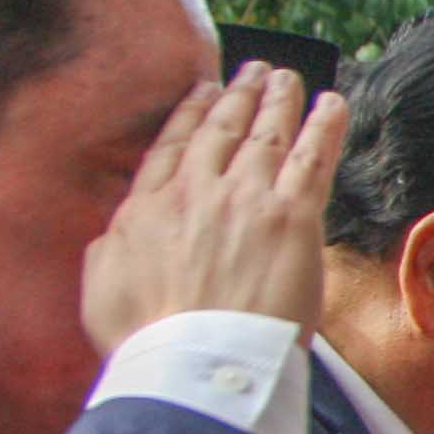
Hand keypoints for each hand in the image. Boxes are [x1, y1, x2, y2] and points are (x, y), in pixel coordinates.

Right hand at [81, 66, 348, 354]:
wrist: (197, 360)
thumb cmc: (149, 342)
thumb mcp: (101, 287)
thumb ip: (108, 250)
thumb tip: (113, 233)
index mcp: (147, 208)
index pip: (174, 147)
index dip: (192, 114)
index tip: (204, 91)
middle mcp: (197, 192)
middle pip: (222, 131)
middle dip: (239, 96)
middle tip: (253, 73)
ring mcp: (246, 200)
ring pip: (267, 135)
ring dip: (280, 101)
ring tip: (289, 79)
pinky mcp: (292, 217)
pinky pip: (313, 158)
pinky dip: (324, 127)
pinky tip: (332, 104)